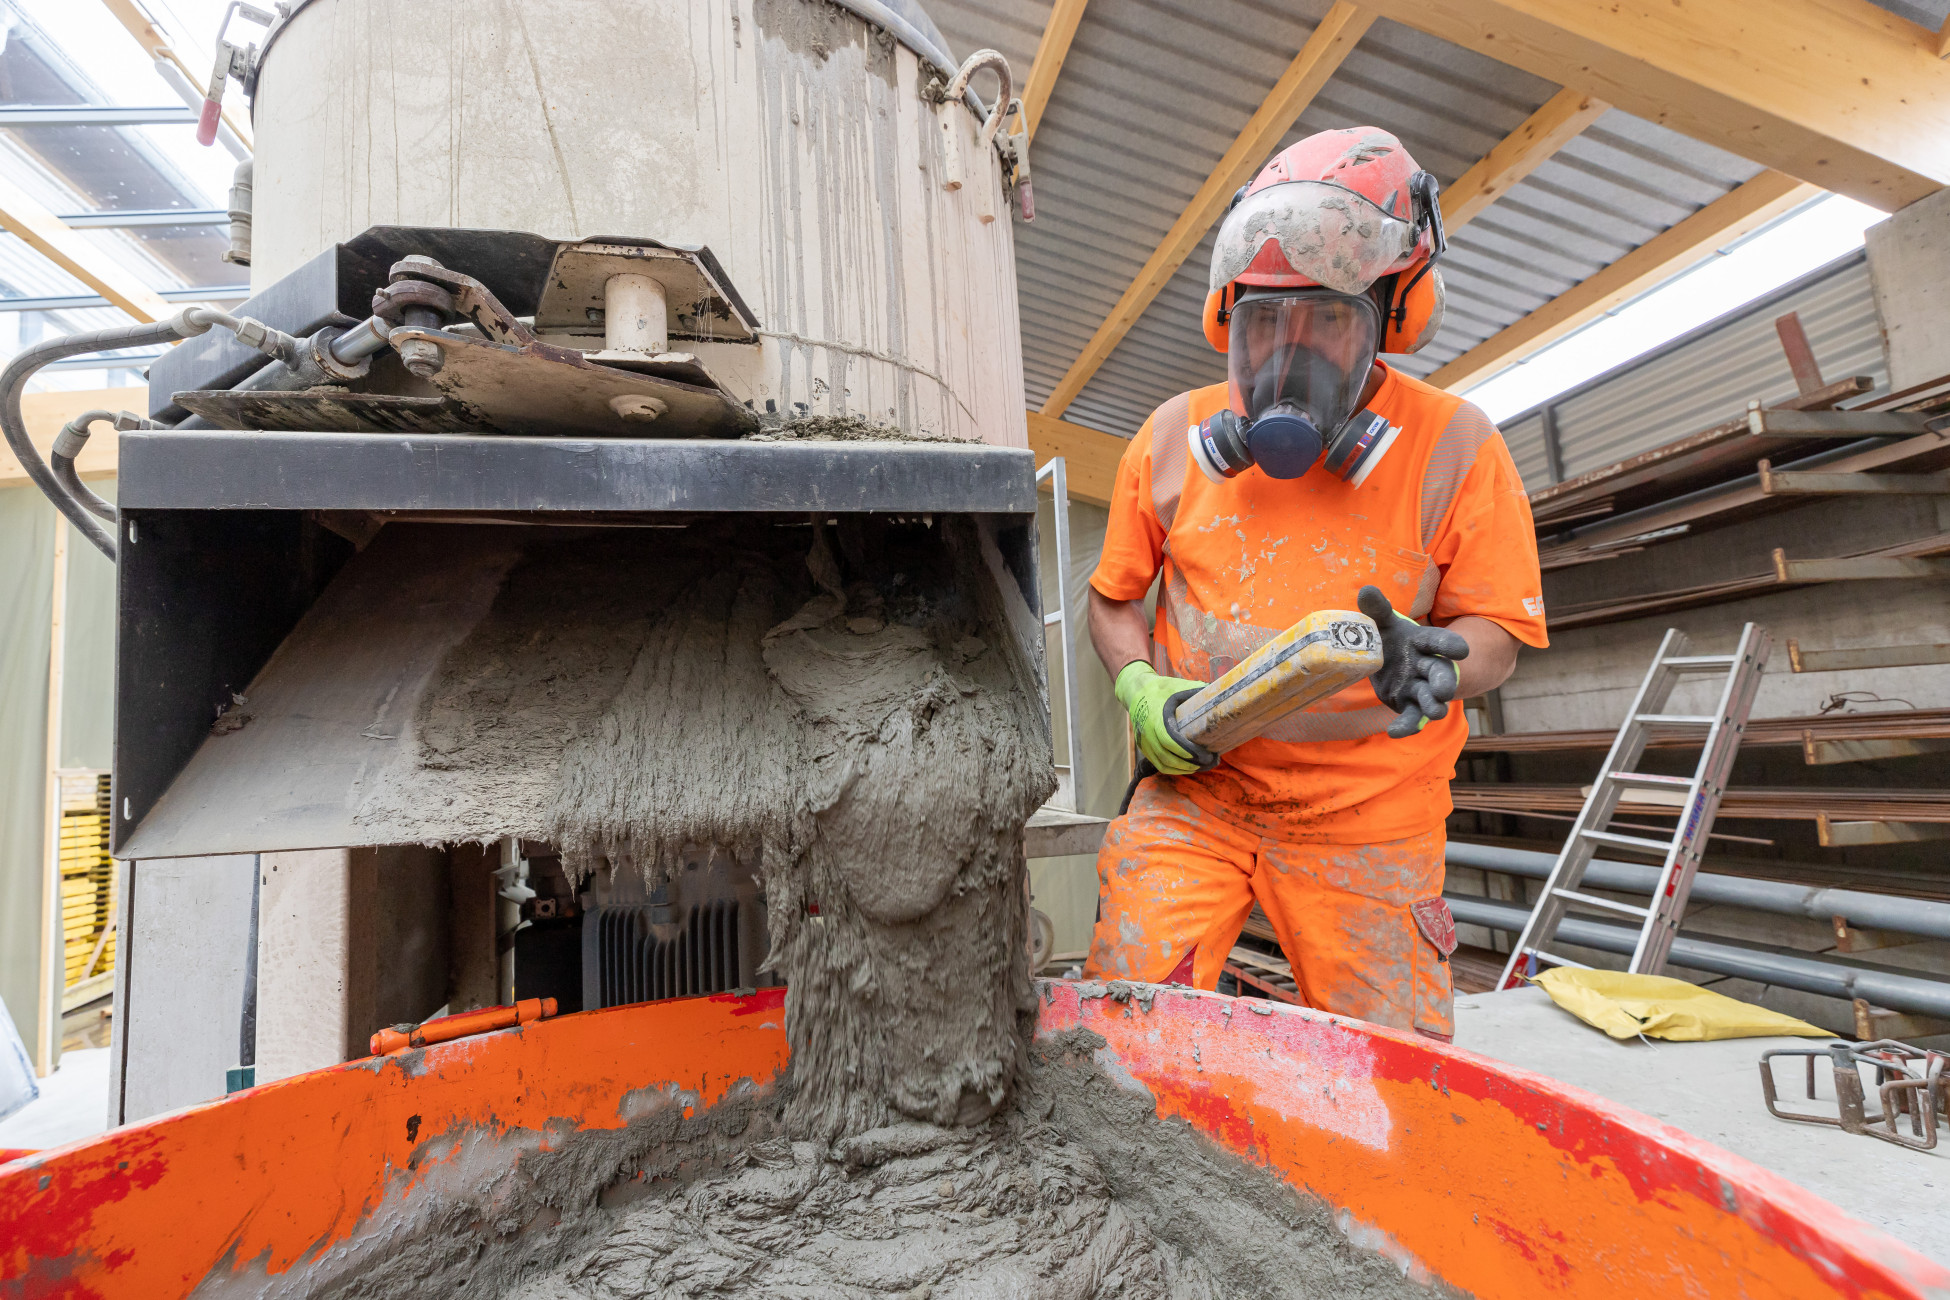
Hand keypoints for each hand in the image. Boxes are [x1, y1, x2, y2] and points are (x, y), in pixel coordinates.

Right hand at [1114, 661, 1209, 775]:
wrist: (1136, 690)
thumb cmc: (1161, 688)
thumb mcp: (1179, 686)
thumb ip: (1198, 691)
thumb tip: (1223, 692)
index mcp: (1157, 718)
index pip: (1171, 742)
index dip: (1189, 752)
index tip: (1206, 755)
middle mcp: (1148, 733)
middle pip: (1168, 757)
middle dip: (1189, 764)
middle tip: (1208, 762)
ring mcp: (1144, 742)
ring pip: (1163, 764)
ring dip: (1182, 769)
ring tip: (1199, 767)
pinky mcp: (1143, 747)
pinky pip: (1158, 764)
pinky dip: (1172, 769)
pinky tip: (1186, 768)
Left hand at [1357, 586, 1470, 738]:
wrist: (1392, 661)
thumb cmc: (1393, 639)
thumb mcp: (1385, 623)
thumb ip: (1377, 609)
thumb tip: (1366, 590)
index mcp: (1424, 643)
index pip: (1440, 642)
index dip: (1449, 646)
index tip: (1462, 650)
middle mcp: (1427, 667)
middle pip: (1442, 675)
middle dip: (1445, 683)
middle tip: (1446, 690)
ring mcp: (1419, 688)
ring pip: (1431, 700)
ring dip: (1434, 706)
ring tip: (1436, 711)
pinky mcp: (1407, 705)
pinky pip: (1411, 718)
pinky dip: (1406, 726)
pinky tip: (1394, 733)